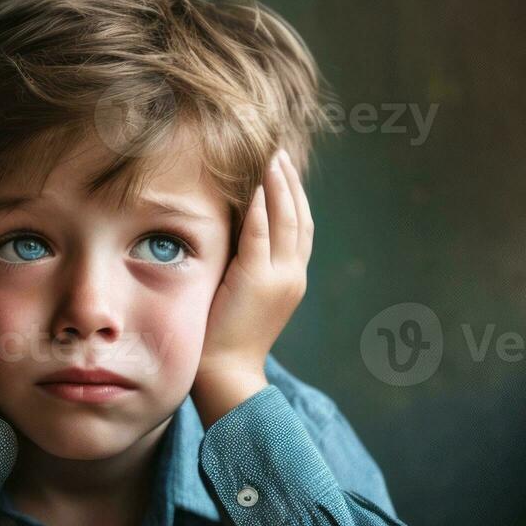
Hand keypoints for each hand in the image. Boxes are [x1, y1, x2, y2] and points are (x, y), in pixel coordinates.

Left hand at [192, 148, 312, 426]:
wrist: (225, 372)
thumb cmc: (224, 338)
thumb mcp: (243, 296)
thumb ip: (245, 267)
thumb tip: (231, 238)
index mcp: (291, 279)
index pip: (300, 228)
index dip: (295, 197)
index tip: (284, 170)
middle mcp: (292, 275)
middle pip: (300, 218)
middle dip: (291, 183)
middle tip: (281, 152)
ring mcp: (278, 277)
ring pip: (287, 220)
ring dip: (280, 186)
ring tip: (273, 158)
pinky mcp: (256, 279)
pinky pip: (262, 234)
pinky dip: (262, 208)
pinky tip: (257, 186)